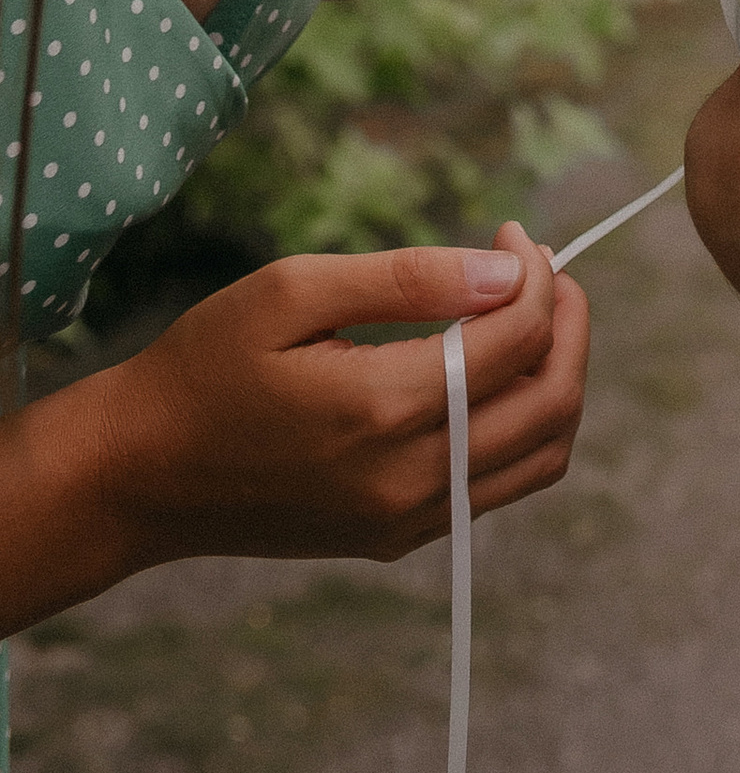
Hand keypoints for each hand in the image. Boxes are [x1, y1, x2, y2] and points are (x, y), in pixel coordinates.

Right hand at [88, 225, 584, 584]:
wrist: (138, 476)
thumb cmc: (205, 367)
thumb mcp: (294, 290)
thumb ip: (409, 279)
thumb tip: (507, 269)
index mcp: (381, 411)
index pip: (516, 340)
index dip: (535, 273)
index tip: (512, 233)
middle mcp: (407, 480)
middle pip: (553, 403)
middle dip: (568, 323)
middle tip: (542, 270)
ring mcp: (405, 521)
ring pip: (542, 455)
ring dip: (558, 378)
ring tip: (527, 316)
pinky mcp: (395, 540)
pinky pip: (499, 487)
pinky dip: (523, 425)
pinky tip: (489, 372)